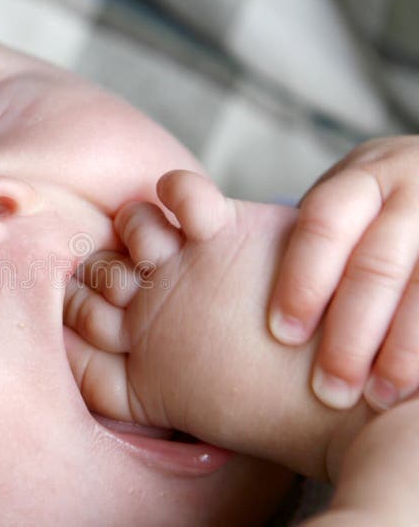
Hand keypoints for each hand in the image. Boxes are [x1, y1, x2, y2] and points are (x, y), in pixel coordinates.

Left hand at [269, 136, 418, 410]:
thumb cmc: (371, 221)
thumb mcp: (340, 208)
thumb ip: (292, 231)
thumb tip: (176, 239)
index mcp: (364, 176)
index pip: (326, 220)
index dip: (303, 278)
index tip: (281, 335)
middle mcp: (413, 187)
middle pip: (379, 260)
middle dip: (352, 327)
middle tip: (327, 387)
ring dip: (404, 346)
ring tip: (379, 396)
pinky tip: (414, 387)